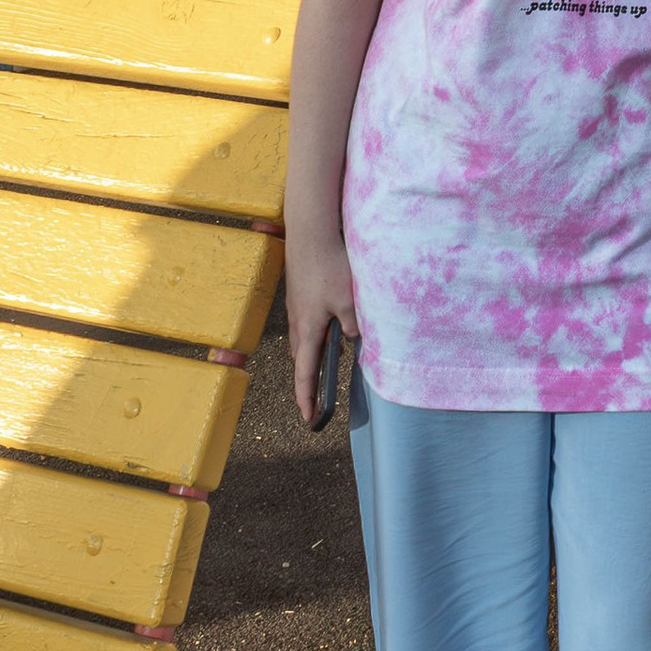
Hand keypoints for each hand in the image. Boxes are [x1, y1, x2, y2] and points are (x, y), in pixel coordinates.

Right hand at [283, 230, 358, 425]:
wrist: (310, 232)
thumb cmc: (329, 266)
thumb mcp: (348, 300)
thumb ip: (353, 324)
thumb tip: (352, 338)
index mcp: (308, 329)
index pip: (305, 373)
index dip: (307, 398)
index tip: (309, 418)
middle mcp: (298, 321)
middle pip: (301, 359)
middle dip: (307, 380)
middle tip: (316, 398)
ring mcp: (296, 306)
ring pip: (304, 339)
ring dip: (311, 355)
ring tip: (323, 366)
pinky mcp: (299, 292)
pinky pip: (307, 321)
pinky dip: (315, 333)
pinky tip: (330, 325)